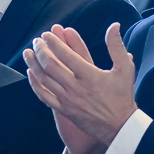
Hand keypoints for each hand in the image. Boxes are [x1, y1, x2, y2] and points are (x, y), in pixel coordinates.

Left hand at [25, 23, 136, 148]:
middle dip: (41, 50)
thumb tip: (114, 25)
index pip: (66, 55)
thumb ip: (116, 46)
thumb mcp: (125, 69)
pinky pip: (44, 96)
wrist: (119, 127)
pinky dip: (35, 84)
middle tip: (36, 41)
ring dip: (33, 64)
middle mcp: (76, 87)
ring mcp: (68, 100)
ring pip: (44, 80)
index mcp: (90, 75)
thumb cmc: (122, 96)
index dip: (54, 43)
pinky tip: (31, 74)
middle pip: (51, 65)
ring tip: (27, 53)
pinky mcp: (64, 110)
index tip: (47, 34)